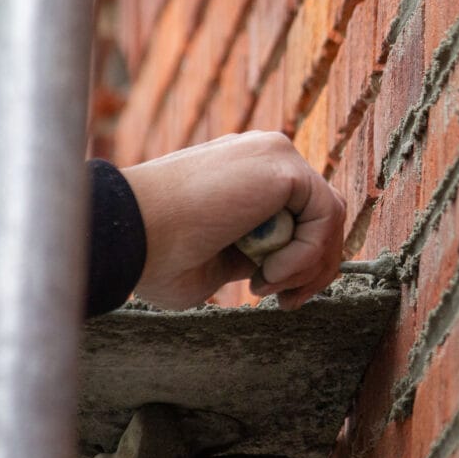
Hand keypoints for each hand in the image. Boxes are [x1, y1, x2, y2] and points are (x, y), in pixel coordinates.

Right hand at [120, 132, 345, 309]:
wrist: (131, 236)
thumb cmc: (159, 257)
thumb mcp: (221, 261)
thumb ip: (257, 252)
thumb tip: (285, 263)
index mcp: (247, 175)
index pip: (303, 213)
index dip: (303, 261)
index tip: (275, 297)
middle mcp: (264, 156)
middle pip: (323, 214)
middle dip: (315, 267)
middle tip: (285, 303)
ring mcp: (274, 154)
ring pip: (328, 217)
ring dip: (307, 265)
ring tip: (266, 287)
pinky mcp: (281, 163)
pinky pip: (324, 215)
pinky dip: (305, 254)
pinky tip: (267, 272)